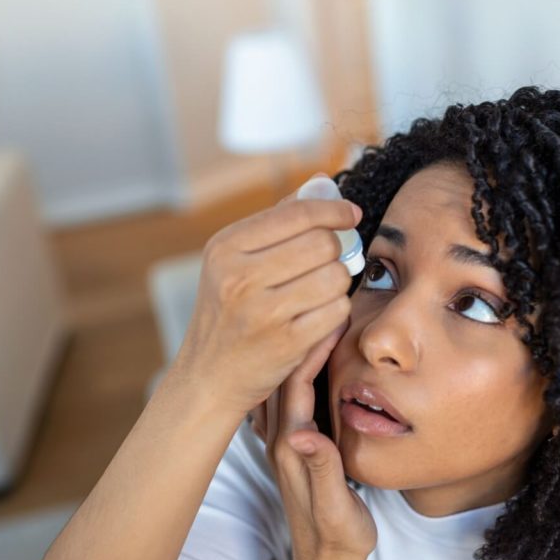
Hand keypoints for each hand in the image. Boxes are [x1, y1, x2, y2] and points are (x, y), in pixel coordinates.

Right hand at [171, 173, 361, 414]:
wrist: (209, 376)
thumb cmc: (230, 311)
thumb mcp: (235, 260)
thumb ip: (278, 220)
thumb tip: (324, 183)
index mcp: (226, 247)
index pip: (297, 213)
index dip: (334, 210)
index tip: (350, 215)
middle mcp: (239, 276)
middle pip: (322, 243)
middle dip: (335, 250)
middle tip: (330, 261)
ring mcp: (262, 312)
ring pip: (335, 276)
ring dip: (338, 282)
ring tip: (321, 290)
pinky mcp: (286, 343)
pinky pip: (337, 311)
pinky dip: (336, 311)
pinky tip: (320, 314)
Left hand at [263, 317, 376, 559]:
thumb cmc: (338, 538)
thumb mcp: (336, 508)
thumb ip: (322, 470)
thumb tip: (304, 435)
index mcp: (293, 447)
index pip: (297, 384)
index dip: (312, 347)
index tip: (331, 314)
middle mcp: (283, 441)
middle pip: (284, 376)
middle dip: (301, 335)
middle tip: (319, 303)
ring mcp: (286, 443)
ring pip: (283, 384)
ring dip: (298, 349)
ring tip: (312, 319)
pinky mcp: (294, 448)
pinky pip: (291, 398)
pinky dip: (300, 371)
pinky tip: (308, 359)